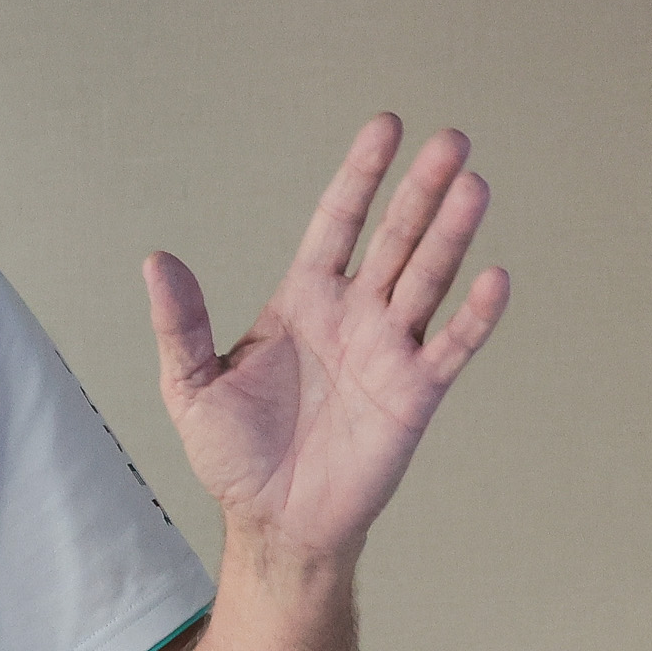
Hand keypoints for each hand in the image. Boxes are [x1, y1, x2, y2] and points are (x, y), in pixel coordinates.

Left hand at [146, 114, 508, 560]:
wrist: (274, 523)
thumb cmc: (234, 455)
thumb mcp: (191, 385)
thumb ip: (180, 323)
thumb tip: (157, 260)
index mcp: (303, 299)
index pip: (338, 221)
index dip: (361, 175)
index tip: (385, 128)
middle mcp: (354, 314)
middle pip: (394, 237)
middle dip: (421, 190)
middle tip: (451, 141)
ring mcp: (389, 351)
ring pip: (427, 279)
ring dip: (452, 234)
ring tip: (474, 186)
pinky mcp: (414, 394)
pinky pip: (451, 347)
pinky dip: (475, 316)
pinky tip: (494, 278)